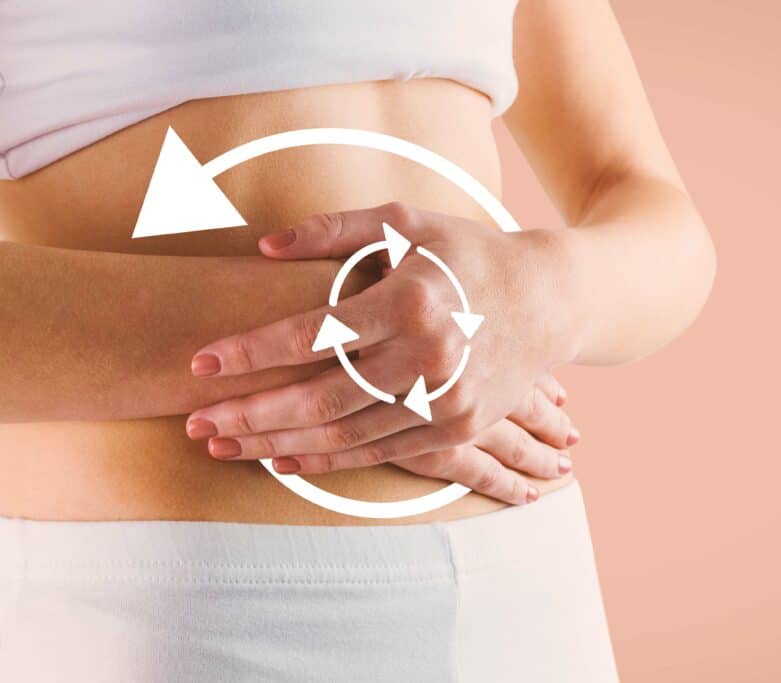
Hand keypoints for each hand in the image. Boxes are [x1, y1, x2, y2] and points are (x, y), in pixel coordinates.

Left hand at [187, 202, 578, 480]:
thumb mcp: (408, 221)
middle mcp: (430, 355)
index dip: (253, 352)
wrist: (551, 299)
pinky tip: (283, 459)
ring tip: (224, 446)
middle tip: (196, 424)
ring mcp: (447, 398)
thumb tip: (263, 248)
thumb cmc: (470, 254)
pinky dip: (328, 459)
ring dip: (278, 442)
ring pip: (346, 432)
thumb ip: (334, 230)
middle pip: (322, 396)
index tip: (201, 363)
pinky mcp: (458, 425)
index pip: (315, 334)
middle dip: (252, 413)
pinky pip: (381, 450)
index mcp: (413, 299)